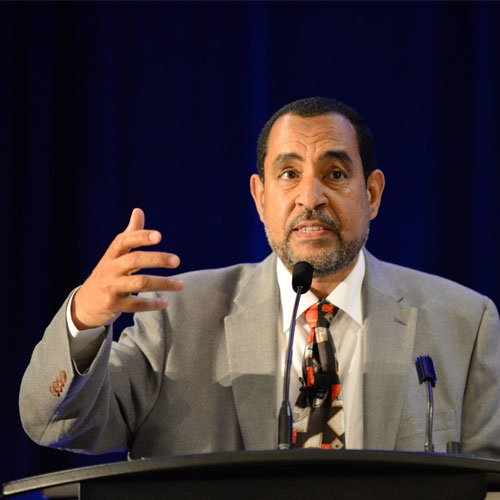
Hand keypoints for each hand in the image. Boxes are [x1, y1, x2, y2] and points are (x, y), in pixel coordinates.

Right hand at [71, 208, 183, 329]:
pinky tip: (166, 302)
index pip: (124, 241)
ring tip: (181, 284)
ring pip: (139, 283)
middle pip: (134, 260)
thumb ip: (130, 234)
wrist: (86, 302)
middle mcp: (110, 269)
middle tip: (177, 260)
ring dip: (163, 283)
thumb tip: (138, 210)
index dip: (141, 237)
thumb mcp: (116, 254)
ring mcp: (111, 287)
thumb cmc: (109, 272)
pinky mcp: (113, 305)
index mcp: (112, 254)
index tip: (159, 236)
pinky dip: (153, 304)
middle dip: (157, 259)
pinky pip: (136, 304)